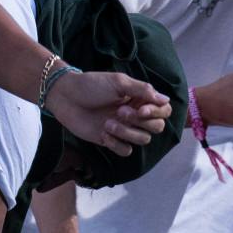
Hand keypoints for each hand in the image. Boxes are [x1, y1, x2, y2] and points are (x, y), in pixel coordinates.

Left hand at [45, 69, 169, 154]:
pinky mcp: (111, 140)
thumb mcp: (119, 82)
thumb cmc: (92, 84)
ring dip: (127, 132)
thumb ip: (143, 90)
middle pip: (156, 128)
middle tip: (120, 112)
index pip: (163, 111)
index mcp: (140, 98)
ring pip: (142, 140)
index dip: (156, 113)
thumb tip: (165, 99)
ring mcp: (124, 128)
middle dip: (140, 122)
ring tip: (108, 123)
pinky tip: (103, 133)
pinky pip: (125, 150)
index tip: (141, 109)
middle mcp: (135, 114)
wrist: (66, 96)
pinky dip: (117, 144)